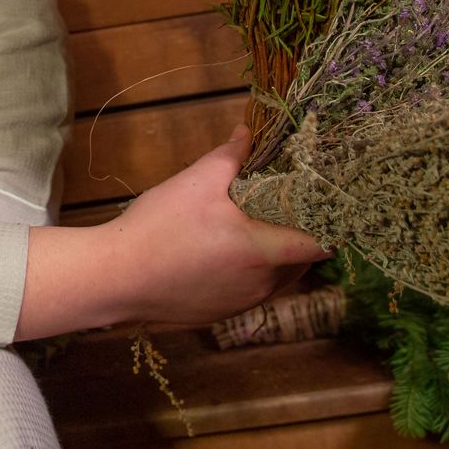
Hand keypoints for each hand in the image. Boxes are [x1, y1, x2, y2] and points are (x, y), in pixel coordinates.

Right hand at [94, 124, 330, 325]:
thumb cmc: (159, 228)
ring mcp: (240, 305)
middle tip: (288, 204)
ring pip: (277, 279)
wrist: (115, 278)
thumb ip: (232, 155)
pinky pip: (250, 291)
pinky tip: (223, 251)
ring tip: (254, 225)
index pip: (324, 245)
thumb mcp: (198, 181)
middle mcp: (261, 286)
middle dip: (301, 233)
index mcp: (264, 253)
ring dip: (275, 254)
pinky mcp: (219, 315)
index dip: (333, 222)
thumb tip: (249, 132)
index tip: (329, 201)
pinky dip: (250, 271)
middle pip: (302, 262)